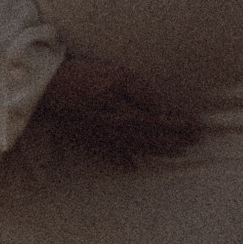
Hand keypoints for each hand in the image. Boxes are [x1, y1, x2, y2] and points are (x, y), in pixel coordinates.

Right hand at [34, 55, 199, 166]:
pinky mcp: (88, 138)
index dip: (179, 125)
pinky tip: (132, 167)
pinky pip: (110, 154)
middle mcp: (117, 129)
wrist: (46, 89)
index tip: (197, 127)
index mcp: (126, 113)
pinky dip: (122, 161)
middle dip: (175, 140)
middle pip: (151, 137)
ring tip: (177, 152)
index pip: (159, 122)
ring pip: (135, 147)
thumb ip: (142, 93)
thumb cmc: (83, 76)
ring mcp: (102, 136)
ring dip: (158, 150)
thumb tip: (163, 112)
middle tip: (195, 141)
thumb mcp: (117, 76)